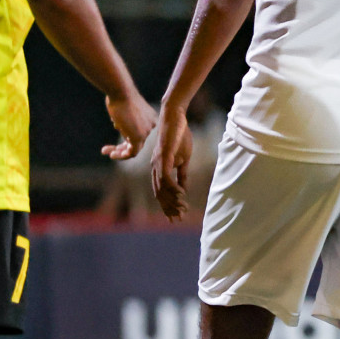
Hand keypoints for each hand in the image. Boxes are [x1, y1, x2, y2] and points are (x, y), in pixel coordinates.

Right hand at [103, 90, 155, 159]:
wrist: (121, 92)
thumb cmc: (119, 96)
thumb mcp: (124, 107)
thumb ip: (125, 117)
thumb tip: (119, 124)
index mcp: (150, 118)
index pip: (139, 131)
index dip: (125, 135)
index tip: (114, 132)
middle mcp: (150, 126)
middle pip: (137, 141)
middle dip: (122, 147)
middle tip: (108, 149)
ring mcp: (146, 132)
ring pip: (134, 149)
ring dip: (119, 153)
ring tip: (107, 153)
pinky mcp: (139, 137)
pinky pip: (132, 152)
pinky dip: (121, 155)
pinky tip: (111, 155)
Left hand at [150, 104, 192, 220]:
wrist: (175, 118)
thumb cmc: (179, 136)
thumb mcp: (183, 159)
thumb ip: (182, 174)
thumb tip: (184, 188)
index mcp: (159, 169)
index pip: (162, 192)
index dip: (168, 205)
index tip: (177, 216)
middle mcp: (155, 168)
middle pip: (160, 194)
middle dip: (169, 208)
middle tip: (178, 220)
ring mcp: (158, 163)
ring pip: (162, 188)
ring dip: (173, 201)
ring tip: (182, 209)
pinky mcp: (163, 158)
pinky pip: (167, 177)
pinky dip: (173, 188)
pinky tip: (182, 195)